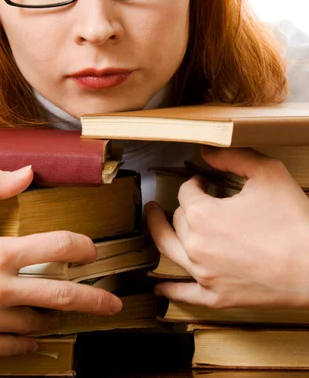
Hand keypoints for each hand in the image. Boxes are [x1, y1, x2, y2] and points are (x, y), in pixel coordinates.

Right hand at [0, 165, 121, 359]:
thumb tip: (24, 172)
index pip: (56, 246)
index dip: (82, 246)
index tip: (92, 250)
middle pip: (61, 294)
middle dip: (94, 299)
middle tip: (112, 304)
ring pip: (38, 321)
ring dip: (56, 316)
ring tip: (64, 312)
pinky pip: (14, 347)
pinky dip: (30, 341)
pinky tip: (34, 335)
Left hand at [146, 146, 308, 308]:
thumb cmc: (293, 221)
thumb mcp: (267, 173)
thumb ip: (233, 157)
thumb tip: (206, 152)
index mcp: (202, 214)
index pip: (186, 192)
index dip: (194, 183)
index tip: (204, 182)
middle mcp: (196, 245)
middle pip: (178, 219)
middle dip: (185, 205)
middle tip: (194, 199)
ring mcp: (204, 274)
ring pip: (170, 250)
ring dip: (159, 232)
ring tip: (154, 220)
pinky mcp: (217, 297)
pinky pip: (185, 294)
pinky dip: (170, 289)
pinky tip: (159, 288)